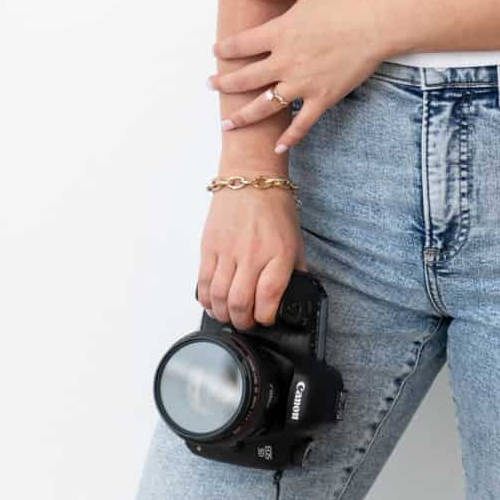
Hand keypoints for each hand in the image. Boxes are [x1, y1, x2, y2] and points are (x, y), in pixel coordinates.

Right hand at [197, 185, 307, 329]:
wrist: (250, 178)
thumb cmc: (274, 206)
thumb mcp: (295, 239)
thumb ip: (295, 269)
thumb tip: (296, 293)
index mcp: (278, 253)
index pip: (270, 297)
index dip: (267, 317)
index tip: (267, 318)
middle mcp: (252, 254)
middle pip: (240, 303)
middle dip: (244, 322)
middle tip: (247, 322)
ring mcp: (228, 251)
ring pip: (219, 297)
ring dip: (223, 314)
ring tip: (230, 315)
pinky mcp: (209, 247)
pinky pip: (203, 282)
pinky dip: (206, 299)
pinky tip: (213, 303)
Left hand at [207, 0, 390, 151]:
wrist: (379, 24)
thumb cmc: (347, 0)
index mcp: (279, 33)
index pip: (240, 45)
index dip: (224, 49)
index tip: (216, 52)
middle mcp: (285, 62)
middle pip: (245, 78)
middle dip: (224, 83)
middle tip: (211, 86)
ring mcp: (303, 83)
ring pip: (265, 106)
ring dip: (243, 116)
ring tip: (227, 123)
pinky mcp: (323, 98)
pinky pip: (302, 123)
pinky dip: (290, 137)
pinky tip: (278, 147)